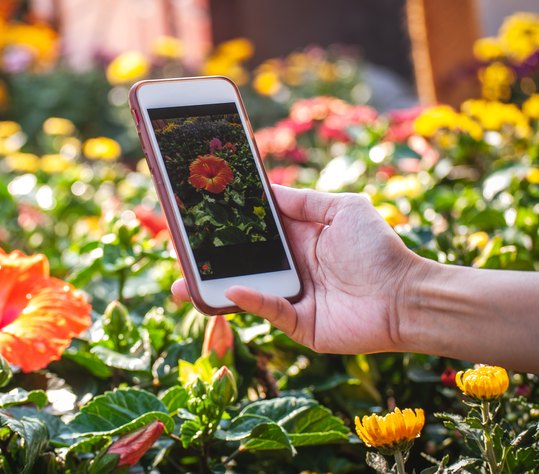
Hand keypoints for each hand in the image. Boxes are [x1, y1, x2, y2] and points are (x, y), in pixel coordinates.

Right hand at [172, 185, 421, 354]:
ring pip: (244, 290)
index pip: (252, 230)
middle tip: (178, 250)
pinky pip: (268, 310)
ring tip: (180, 282)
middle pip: (240, 262)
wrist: (407, 295)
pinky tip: (231, 290)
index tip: (197, 215)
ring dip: (212, 286)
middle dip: (208, 258)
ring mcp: (290, 296)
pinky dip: (251, 300)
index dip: (225, 224)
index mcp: (297, 239)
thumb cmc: (378, 249)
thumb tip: (266, 189)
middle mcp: (289, 267)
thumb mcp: (341, 208)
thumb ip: (303, 199)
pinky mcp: (297, 323)